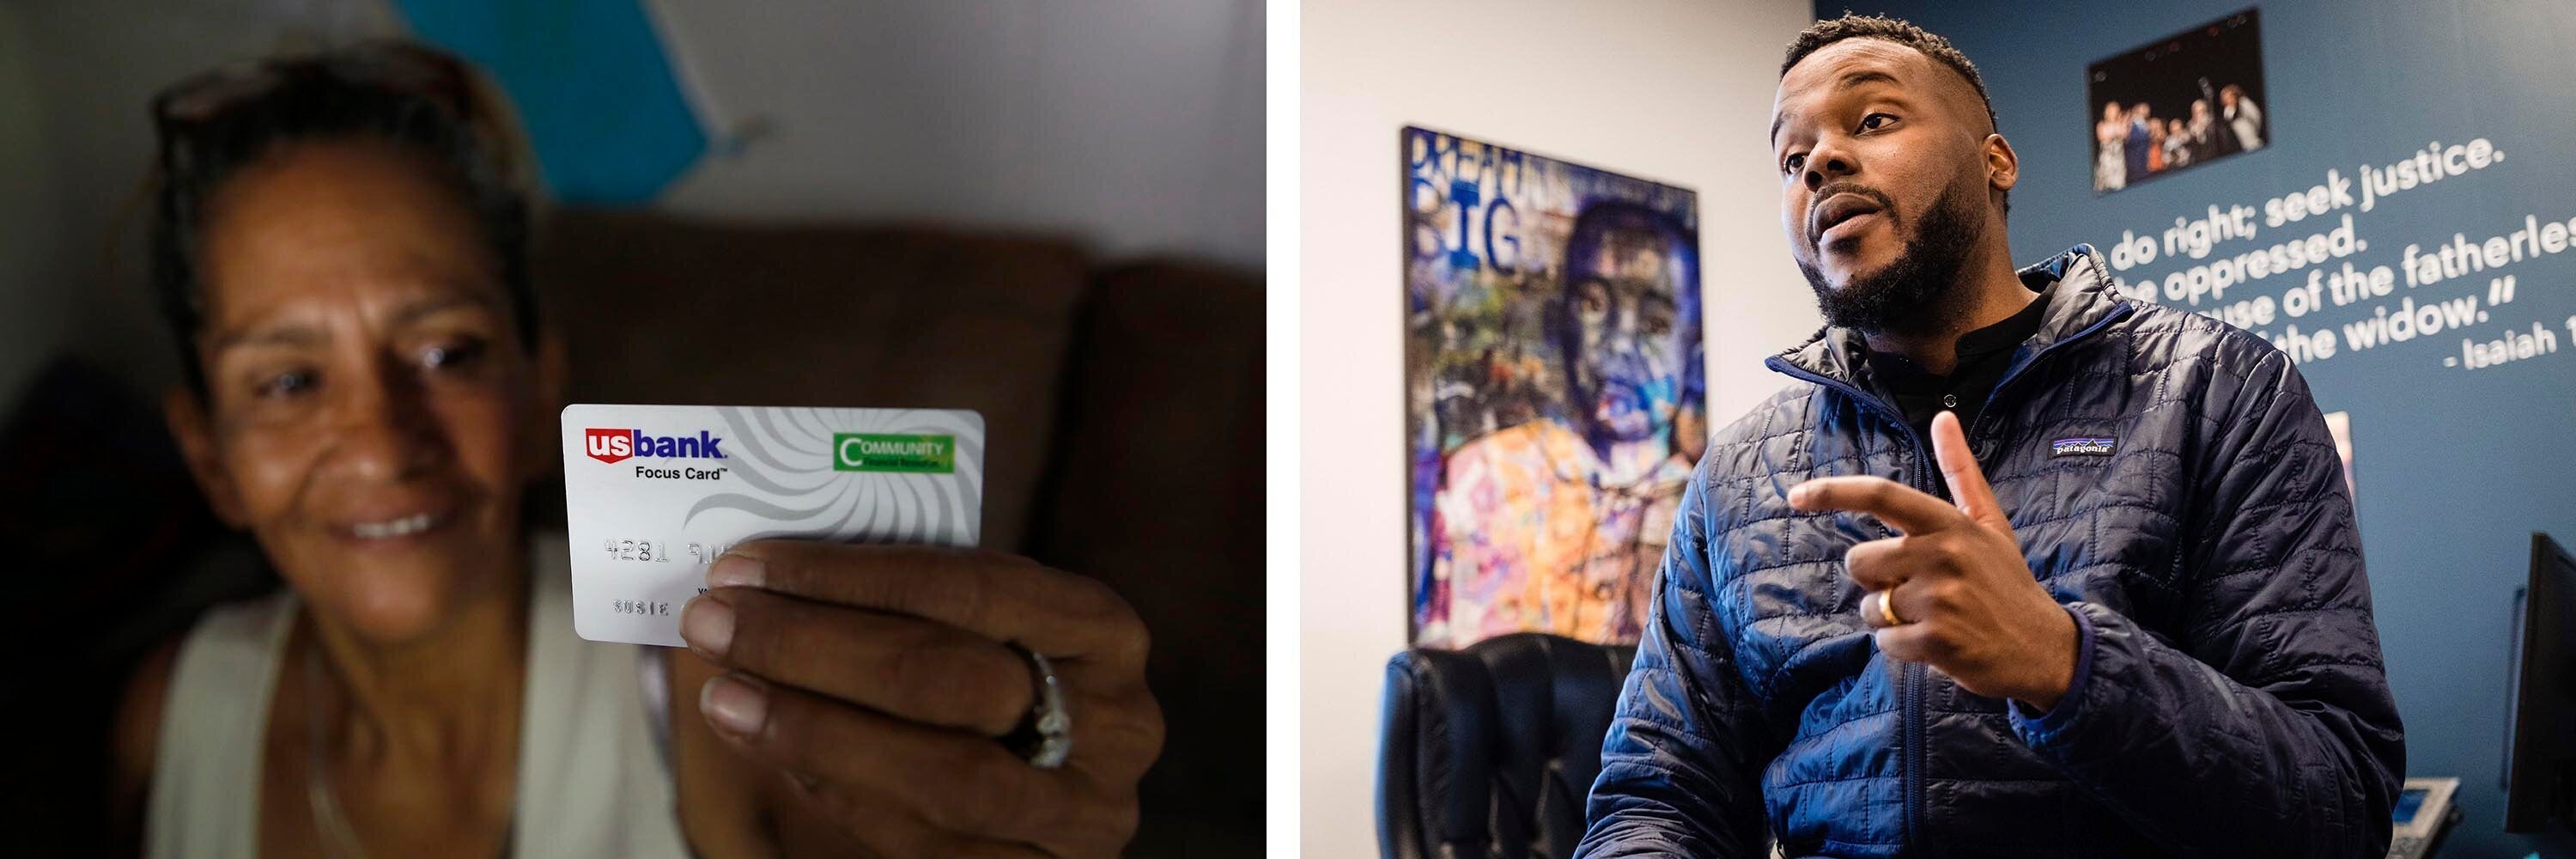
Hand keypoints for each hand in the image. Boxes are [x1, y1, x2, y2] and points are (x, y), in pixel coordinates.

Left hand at [678, 541, 1162, 856]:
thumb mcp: (988, 634)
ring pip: (942, 775)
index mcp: (1106, 634)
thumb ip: (916, 609)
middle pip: (953, 679)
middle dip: (818, 647)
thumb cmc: (1001, 687)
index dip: (855, 577)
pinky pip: (925, 844)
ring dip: (815, 730)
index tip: (750, 565)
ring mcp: (1082, 812)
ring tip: (727, 695)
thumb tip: (773, 579)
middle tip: (719, 622)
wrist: (1050, 795)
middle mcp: (1115, 724)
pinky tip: (775, 754)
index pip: (978, 589)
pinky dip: (839, 794)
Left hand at [1786, 410, 2076, 709]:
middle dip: (1875, 580)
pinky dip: (1900, 647)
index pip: (1881, 495)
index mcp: (1950, 524)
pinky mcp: (1937, 641)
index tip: (1795, 496)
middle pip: (1859, 561)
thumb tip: (1943, 417)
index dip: (1833, 492)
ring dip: (1888, 617)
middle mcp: (1943, 554)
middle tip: (1920, 590)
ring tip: (1932, 617)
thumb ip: (1961, 472)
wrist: (2044, 648)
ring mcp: (1941, 599)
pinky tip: (1936, 643)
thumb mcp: (1989, 524)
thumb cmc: (2005, 583)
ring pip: (1869, 606)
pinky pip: (1884, 641)